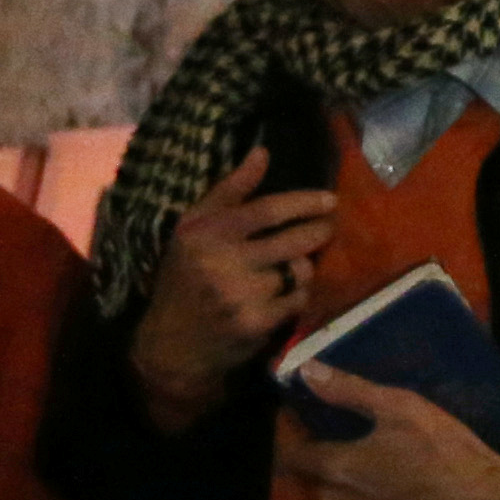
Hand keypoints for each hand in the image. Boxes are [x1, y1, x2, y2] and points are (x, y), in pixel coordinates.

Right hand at [131, 147, 338, 428]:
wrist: (170, 346)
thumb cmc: (184, 279)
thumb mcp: (192, 230)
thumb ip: (228, 191)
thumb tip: (262, 152)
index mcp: (204, 234)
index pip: (267, 209)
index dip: (304, 201)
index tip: (329, 199)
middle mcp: (221, 263)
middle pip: (295, 239)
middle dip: (320, 231)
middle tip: (327, 227)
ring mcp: (240, 295)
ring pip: (299, 269)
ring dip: (302, 266)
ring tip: (292, 266)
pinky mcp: (256, 324)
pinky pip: (298, 298)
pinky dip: (297, 295)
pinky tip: (282, 295)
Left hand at [280, 364, 499, 499]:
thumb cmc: (443, 449)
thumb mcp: (402, 407)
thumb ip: (350, 391)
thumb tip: (306, 372)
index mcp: (338, 467)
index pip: (292, 457)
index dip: (295, 445)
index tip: (307, 437)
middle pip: (317, 486)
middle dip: (330, 473)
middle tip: (361, 459)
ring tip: (375, 489)